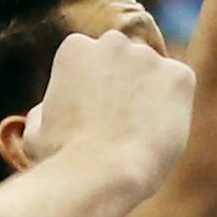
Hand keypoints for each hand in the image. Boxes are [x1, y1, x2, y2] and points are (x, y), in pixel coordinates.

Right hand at [23, 30, 196, 196]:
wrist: (103, 173)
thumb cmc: (63, 158)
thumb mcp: (36, 129)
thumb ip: (46, 107)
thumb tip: (50, 106)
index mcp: (76, 48)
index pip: (92, 58)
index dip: (94, 87)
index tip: (94, 112)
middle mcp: (113, 43)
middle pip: (125, 59)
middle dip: (123, 82)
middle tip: (119, 120)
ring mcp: (149, 57)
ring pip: (153, 72)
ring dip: (149, 92)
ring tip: (138, 130)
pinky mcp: (180, 75)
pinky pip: (179, 86)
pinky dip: (174, 105)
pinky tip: (158, 129)